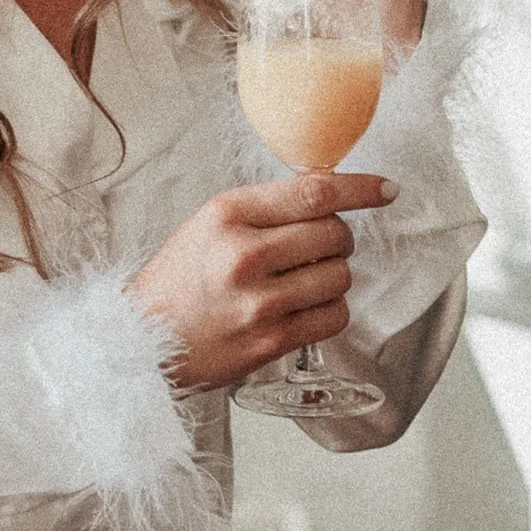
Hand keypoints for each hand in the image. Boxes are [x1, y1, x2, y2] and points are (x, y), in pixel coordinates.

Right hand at [129, 170, 398, 393]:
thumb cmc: (179, 279)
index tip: (387, 190)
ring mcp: (258, 302)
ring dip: (333, 276)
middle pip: (335, 233)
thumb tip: (331, 191)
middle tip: (315, 248)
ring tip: (301, 282)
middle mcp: (244, 255)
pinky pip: (334, 317)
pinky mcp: (270, 341)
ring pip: (340, 276)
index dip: (361, 188)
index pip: (314, 192)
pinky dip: (330, 310)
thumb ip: (266, 208)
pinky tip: (304, 308)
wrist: (144, 340)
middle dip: (337, 239)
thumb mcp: (210, 224)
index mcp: (228, 215)